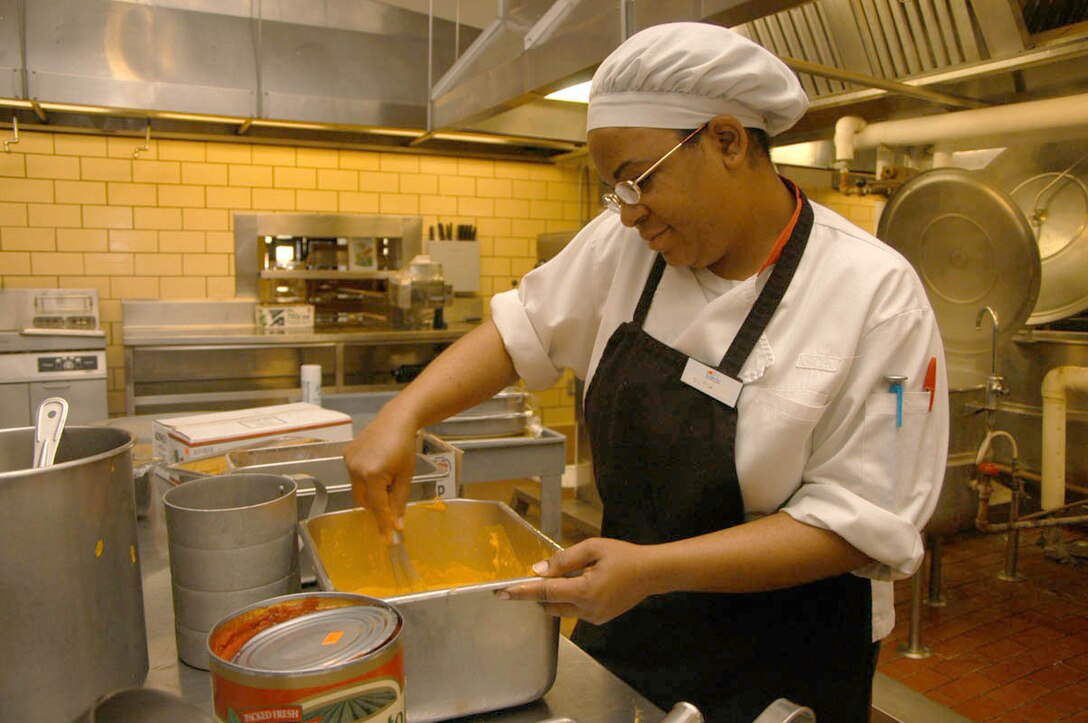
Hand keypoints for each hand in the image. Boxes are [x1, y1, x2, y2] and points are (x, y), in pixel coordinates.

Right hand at [342, 414, 416, 542]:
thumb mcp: (406, 476)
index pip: (378, 508)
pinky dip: (365, 478)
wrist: (396, 420)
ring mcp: (349, 462)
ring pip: (358, 490)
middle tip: (392, 495)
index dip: (383, 525)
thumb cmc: (404, 447)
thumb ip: (399, 502)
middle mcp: (356, 469)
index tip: (388, 541)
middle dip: (378, 504)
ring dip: (371, 491)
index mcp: (373, 475)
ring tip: (387, 475)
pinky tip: (377, 465)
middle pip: (365, 501)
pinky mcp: (346, 455)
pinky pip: (354, 476)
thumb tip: (397, 525)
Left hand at [498, 538, 654, 624]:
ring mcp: (594, 618)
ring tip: (574, 574)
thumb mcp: (592, 548)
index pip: (544, 592)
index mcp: (585, 590)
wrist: (651, 573)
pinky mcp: (598, 619)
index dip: (521, 592)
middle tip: (546, 572)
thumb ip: (563, 559)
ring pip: (561, 609)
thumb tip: (538, 570)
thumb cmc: (623, 556)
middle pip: (549, 604)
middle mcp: (587, 609)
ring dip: (556, 595)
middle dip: (541, 591)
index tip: (501, 593)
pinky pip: (574, 611)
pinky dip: (570, 598)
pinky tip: (585, 583)